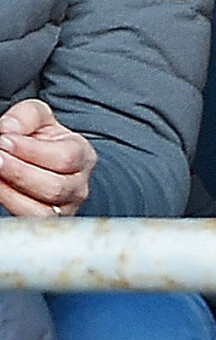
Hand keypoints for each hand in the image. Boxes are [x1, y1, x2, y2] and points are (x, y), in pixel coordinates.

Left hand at [0, 101, 94, 219]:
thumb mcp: (39, 119)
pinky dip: (9, 203)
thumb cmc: (44, 141)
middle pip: (54, 186)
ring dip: (10, 191)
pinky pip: (28, 221)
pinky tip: (0, 188)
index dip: (32, 150)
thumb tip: (7, 128)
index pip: (66, 157)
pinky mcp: (46, 222)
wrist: (46, 164)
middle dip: (19, 172)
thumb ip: (26, 116)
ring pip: (40, 209)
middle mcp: (79, 186)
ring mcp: (64, 208)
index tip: (4, 140)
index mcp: (84, 156)